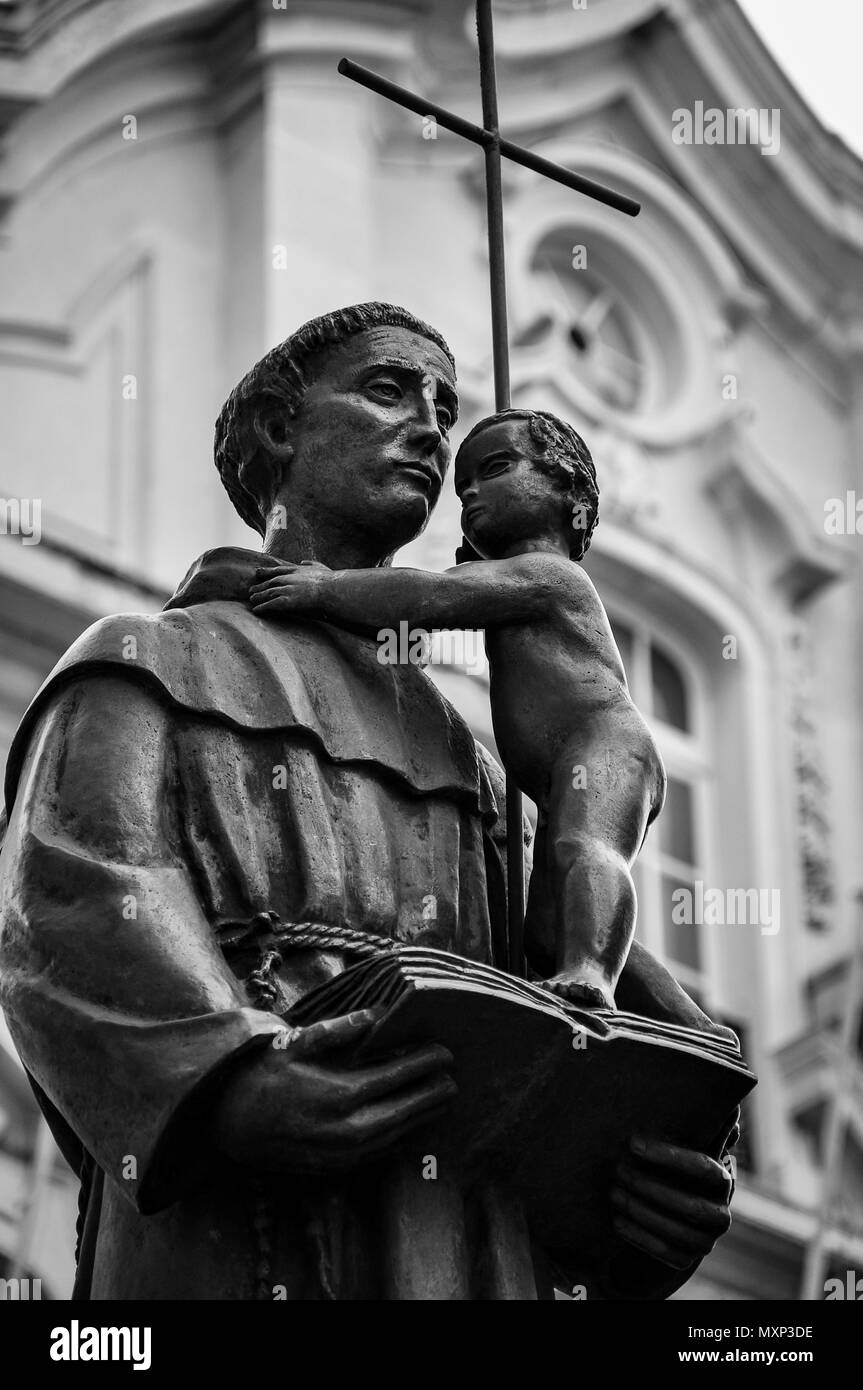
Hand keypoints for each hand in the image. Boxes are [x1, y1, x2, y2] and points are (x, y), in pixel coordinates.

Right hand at [211, 1009, 456, 1174]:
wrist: (227, 1124)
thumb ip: (339, 1030)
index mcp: (340, 1094)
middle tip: (455, 1078)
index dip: (425, 1063)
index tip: (446, 1052)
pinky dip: (399, 1137)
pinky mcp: (335, 1167)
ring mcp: (342, 1154)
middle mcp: (347, 1129)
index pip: (397, 1077)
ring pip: (396, 1135)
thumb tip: (376, 1015)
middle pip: (405, 1110)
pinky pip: (378, 1152)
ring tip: (442, 1100)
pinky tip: (410, 1125)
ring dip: (422, 1117)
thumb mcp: (295, 1044)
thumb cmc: (260, 1076)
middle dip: (432, 1093)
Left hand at [249, 561, 331, 618]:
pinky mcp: (286, 601)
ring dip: (259, 596)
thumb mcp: (321, 567)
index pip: (278, 570)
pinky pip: (270, 605)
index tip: (258, 572)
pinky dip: (262, 607)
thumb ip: (311, 563)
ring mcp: (286, 589)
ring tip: (252, 599)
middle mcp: (289, 578)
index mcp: (296, 570)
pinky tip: (256, 610)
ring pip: (268, 593)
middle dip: (260, 585)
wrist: (331, 589)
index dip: (267, 572)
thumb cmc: (330, 581)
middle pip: (270, 582)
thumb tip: (304, 561)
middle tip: (251, 589)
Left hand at [610, 1135, 733, 1269]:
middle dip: (650, 1187)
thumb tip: (732, 1109)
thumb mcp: (689, 1147)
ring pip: (676, 1231)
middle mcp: (721, 1216)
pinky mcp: (686, 1259)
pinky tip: (616, 1219)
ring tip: (614, 1192)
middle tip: (617, 1170)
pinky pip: (664, 1253)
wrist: (670, 1212)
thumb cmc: (676, 1168)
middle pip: (690, 1206)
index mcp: (724, 1182)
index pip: (703, 1169)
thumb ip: (707, 1130)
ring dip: (640, 1211)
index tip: (633, 1143)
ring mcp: (706, 1242)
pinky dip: (638, 1236)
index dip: (669, 1156)